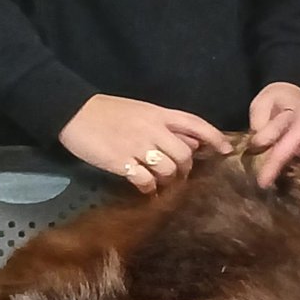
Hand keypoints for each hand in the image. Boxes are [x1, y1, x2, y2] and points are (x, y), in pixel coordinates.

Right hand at [60, 94, 228, 194]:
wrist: (73, 111)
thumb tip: (189, 144)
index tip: (226, 151)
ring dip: (168, 181)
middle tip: (180, 177)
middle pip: (185, 154)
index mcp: (158, 113)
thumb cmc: (107, 111)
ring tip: (161, 184)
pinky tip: (144, 188)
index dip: (214, 137)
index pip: (195, 123)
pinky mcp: (121, 161)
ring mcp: (137, 145)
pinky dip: (149, 188)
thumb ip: (164, 125)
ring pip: (168, 169)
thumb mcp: (140, 111)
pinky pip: (145, 180)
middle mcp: (152, 128)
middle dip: (186, 170)